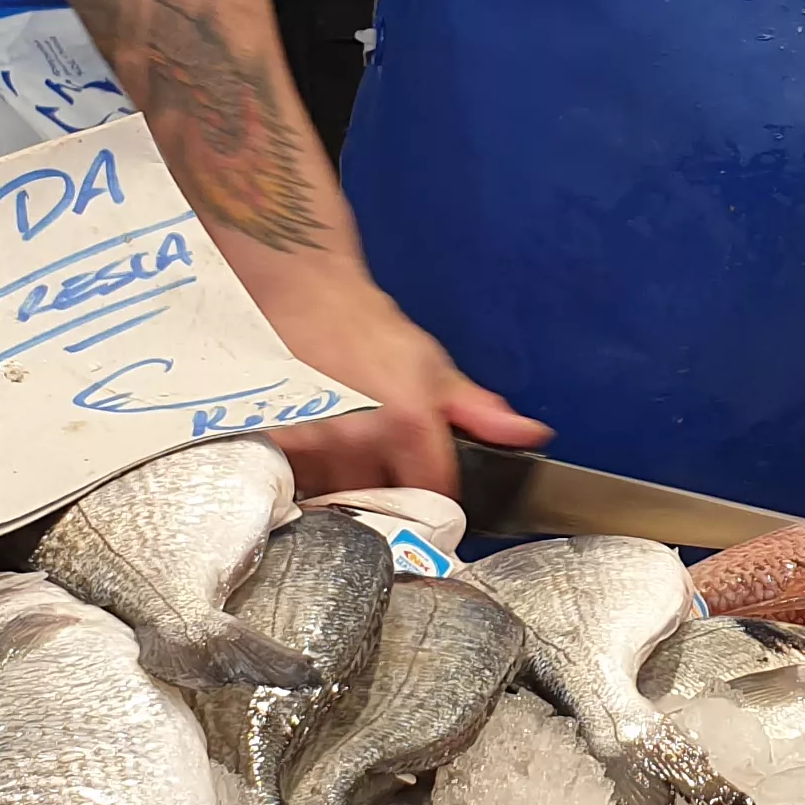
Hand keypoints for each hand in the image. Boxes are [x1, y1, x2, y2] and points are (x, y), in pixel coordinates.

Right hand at [262, 275, 548, 497]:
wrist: (304, 294)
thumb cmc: (368, 328)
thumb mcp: (433, 367)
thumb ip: (478, 412)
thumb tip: (528, 436)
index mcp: (407, 422)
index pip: (435, 498)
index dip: (441, 509)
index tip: (438, 509)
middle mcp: (359, 438)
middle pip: (383, 509)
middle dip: (390, 506)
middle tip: (388, 486)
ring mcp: (313, 443)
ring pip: (337, 503)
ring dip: (346, 498)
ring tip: (350, 470)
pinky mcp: (276, 443)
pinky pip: (298, 488)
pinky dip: (308, 485)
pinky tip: (316, 465)